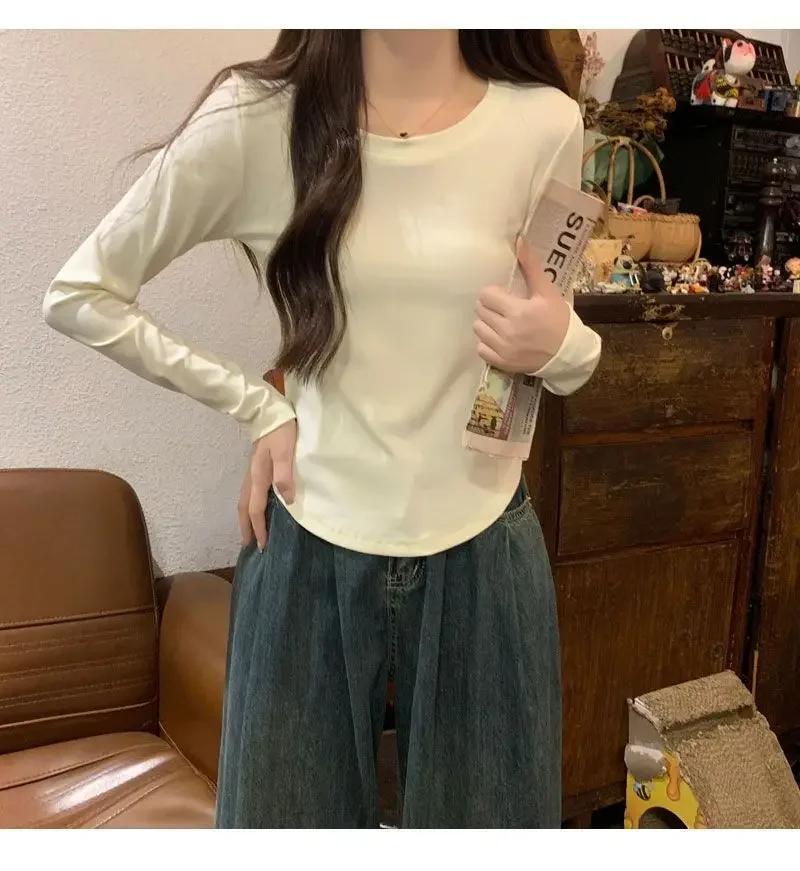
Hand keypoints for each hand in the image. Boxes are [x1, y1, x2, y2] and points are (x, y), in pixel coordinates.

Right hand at [237, 419, 296, 551]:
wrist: (267, 412)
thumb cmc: (280, 431)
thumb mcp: (286, 451)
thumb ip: (285, 474)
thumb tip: (286, 500)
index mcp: (258, 477)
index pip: (256, 509)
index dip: (258, 528)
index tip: (261, 545)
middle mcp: (251, 478)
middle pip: (244, 508)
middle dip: (246, 528)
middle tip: (249, 546)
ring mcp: (251, 473)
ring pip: (244, 501)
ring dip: (246, 519)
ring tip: (250, 532)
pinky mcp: (255, 468)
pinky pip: (248, 494)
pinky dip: (249, 507)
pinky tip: (256, 509)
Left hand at [473, 237, 570, 373]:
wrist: (567, 353)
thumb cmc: (558, 320)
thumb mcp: (547, 292)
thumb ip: (531, 266)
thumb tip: (519, 240)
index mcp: (518, 311)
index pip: (486, 295)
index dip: (492, 293)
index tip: (503, 296)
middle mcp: (508, 331)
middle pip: (480, 311)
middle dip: (489, 307)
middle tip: (502, 309)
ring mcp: (503, 349)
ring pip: (478, 329)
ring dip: (486, 324)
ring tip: (500, 323)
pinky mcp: (501, 363)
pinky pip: (481, 348)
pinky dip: (487, 343)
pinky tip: (499, 339)